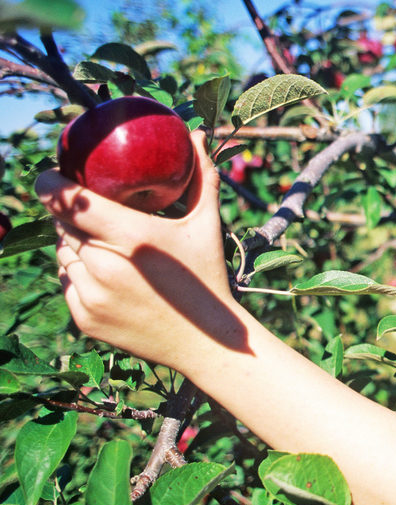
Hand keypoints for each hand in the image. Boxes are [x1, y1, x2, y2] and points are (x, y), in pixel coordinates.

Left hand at [36, 131, 249, 368]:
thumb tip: (199, 135)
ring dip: (75, 246)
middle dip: (72, 216)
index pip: (69, 200)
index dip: (50, 184)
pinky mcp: (84, 318)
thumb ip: (201, 177)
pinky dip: (80, 276)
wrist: (207, 342)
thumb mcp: (206, 224)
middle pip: (64, 226)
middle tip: (91, 214)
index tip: (51, 176)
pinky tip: (109, 278)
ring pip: (63, 255)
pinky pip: (67, 283)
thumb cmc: (208, 276)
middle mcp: (105, 265)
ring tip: (106, 248)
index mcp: (132, 236)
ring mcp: (91, 294)